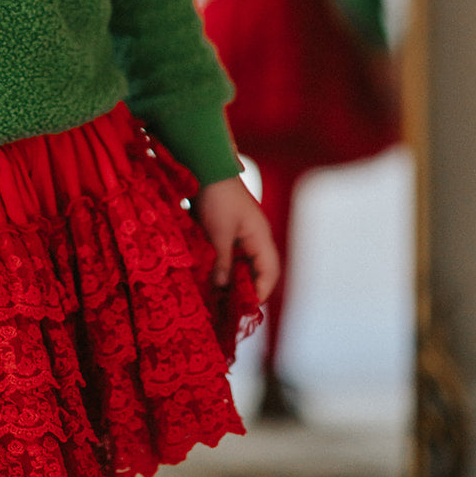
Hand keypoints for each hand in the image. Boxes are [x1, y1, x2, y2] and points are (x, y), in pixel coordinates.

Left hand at [195, 175, 279, 304]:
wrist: (207, 167)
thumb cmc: (217, 197)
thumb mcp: (218, 232)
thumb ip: (222, 261)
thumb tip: (222, 286)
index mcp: (261, 237)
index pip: (269, 272)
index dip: (259, 292)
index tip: (245, 309)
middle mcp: (255, 237)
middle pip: (257, 270)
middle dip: (246, 289)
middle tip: (230, 307)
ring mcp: (242, 233)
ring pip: (243, 263)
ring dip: (233, 278)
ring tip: (219, 296)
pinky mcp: (228, 229)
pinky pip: (231, 254)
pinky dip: (224, 266)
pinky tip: (211, 275)